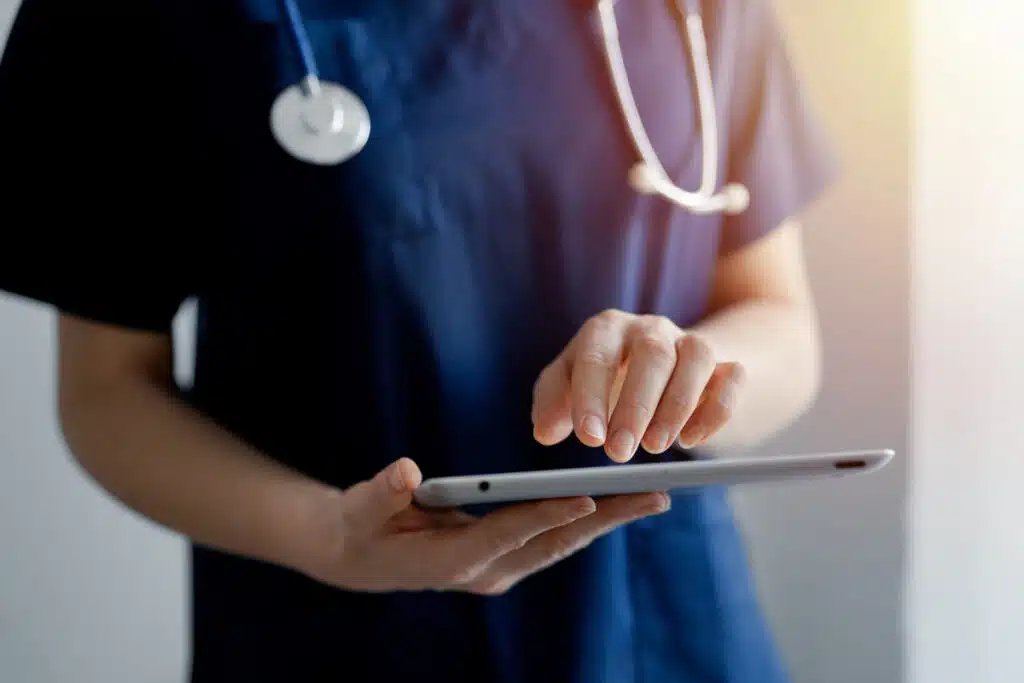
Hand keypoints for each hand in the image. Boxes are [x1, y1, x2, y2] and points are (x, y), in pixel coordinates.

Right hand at [303, 459, 668, 595]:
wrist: (361, 558)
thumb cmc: (362, 526)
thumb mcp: (363, 507)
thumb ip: (383, 493)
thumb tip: (404, 473)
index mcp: (450, 559)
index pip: (508, 534)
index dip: (546, 515)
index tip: (588, 497)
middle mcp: (484, 572)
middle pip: (552, 544)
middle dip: (604, 520)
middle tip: (654, 496)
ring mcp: (498, 570)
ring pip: (561, 545)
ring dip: (607, 522)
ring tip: (652, 498)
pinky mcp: (505, 562)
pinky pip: (554, 542)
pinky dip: (587, 522)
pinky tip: (617, 504)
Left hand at [532, 309, 745, 460]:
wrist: (656, 367)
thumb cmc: (601, 378)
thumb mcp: (567, 385)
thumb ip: (551, 404)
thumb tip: (545, 432)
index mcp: (606, 329)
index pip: (597, 357)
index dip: (592, 398)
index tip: (588, 439)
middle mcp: (651, 328)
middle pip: (652, 355)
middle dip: (636, 406)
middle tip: (619, 453)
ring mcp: (690, 342)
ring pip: (697, 358)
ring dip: (677, 405)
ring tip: (654, 447)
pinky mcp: (723, 365)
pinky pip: (732, 377)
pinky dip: (717, 409)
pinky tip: (692, 440)